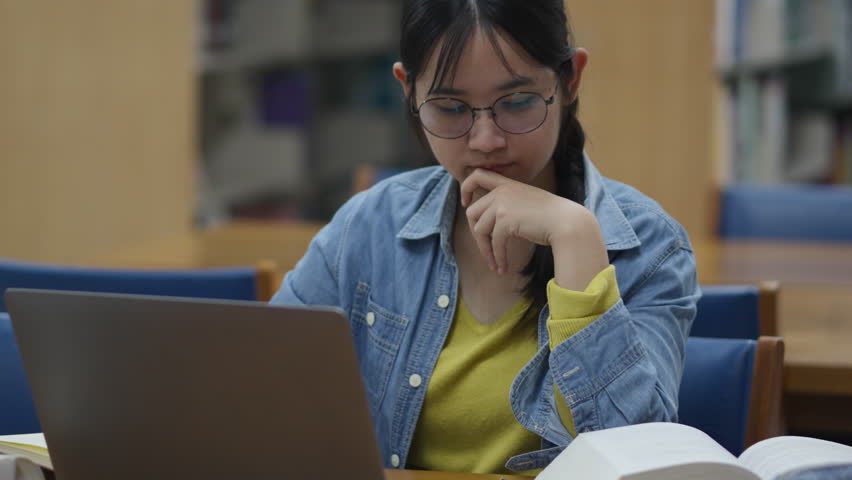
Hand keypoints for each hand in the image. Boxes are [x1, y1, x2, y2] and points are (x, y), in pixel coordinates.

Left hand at [460, 168, 608, 289]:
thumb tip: (490, 225)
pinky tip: (503, 267)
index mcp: (507, 184)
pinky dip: (497, 257)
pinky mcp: (505, 220)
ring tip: (495, 264)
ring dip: (486, 251)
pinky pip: (494, 243)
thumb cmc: (552, 217)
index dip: (466, 187)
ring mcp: (502, 204)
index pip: (478, 175)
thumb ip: (508, 206)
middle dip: (477, 235)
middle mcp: (502, 191)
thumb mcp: (526, 203)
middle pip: (473, 212)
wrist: (567, 222)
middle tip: (486, 251)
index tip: (465, 202)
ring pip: (480, 230)